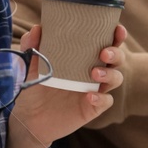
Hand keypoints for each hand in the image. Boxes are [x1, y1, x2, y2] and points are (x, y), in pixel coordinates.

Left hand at [7, 23, 125, 147]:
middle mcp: (93, 71)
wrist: (29, 118)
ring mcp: (95, 89)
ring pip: (116, 78)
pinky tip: (89, 96)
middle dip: (116, 53)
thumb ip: (31, 46)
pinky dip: (101, 98)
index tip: (117, 29)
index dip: (116, 35)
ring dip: (110, 74)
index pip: (106, 42)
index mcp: (84, 57)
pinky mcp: (93, 107)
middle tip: (104, 53)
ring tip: (95, 74)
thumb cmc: (34, 86)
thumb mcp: (30, 65)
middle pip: (117, 59)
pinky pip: (106, 101)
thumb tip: (37, 29)